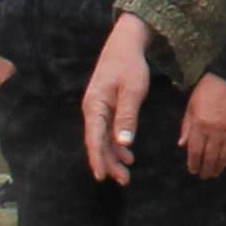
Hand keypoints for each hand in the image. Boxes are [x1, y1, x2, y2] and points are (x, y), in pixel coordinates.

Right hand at [81, 17, 153, 183]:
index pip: (94, 138)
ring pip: (103, 139)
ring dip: (113, 156)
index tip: (102, 176)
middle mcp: (92, 110)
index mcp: (95, 106)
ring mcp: (98, 109)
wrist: (125, 44)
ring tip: (125, 173)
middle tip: (123, 180)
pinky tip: (127, 155)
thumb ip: (127, 116)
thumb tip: (123, 143)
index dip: (98, 159)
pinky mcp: (105, 107)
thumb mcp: (132, 90)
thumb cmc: (129, 65)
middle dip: (108, 163)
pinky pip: (108, 131)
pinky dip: (116, 144)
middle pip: (97, 142)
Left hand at [181, 74, 225, 176]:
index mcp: (200, 125)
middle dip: (206, 169)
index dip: (194, 163)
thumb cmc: (206, 91)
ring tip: (214, 173)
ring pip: (223, 157)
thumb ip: (186, 127)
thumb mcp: (191, 107)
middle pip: (210, 157)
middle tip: (203, 175)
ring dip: (218, 167)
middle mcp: (215, 132)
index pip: (196, 151)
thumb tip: (182, 145)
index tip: (193, 170)